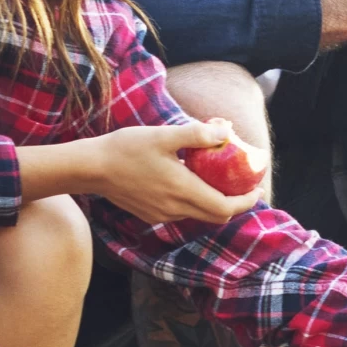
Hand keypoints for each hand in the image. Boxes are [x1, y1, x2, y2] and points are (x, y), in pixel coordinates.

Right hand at [85, 122, 261, 224]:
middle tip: (244, 185)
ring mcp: (163, 215)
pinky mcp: (151, 215)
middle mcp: (176, 209)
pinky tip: (191, 182)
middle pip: (217, 216)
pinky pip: (183, 213)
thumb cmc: (125, 149)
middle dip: (236, 203)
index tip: (257, 188)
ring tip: (220, 181)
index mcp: (184, 192)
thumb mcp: (163, 135)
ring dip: (215, 202)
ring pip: (200, 215)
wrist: (90, 168)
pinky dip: (195, 202)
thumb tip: (226, 131)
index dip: (246, 202)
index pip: (227, 208)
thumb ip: (197, 134)